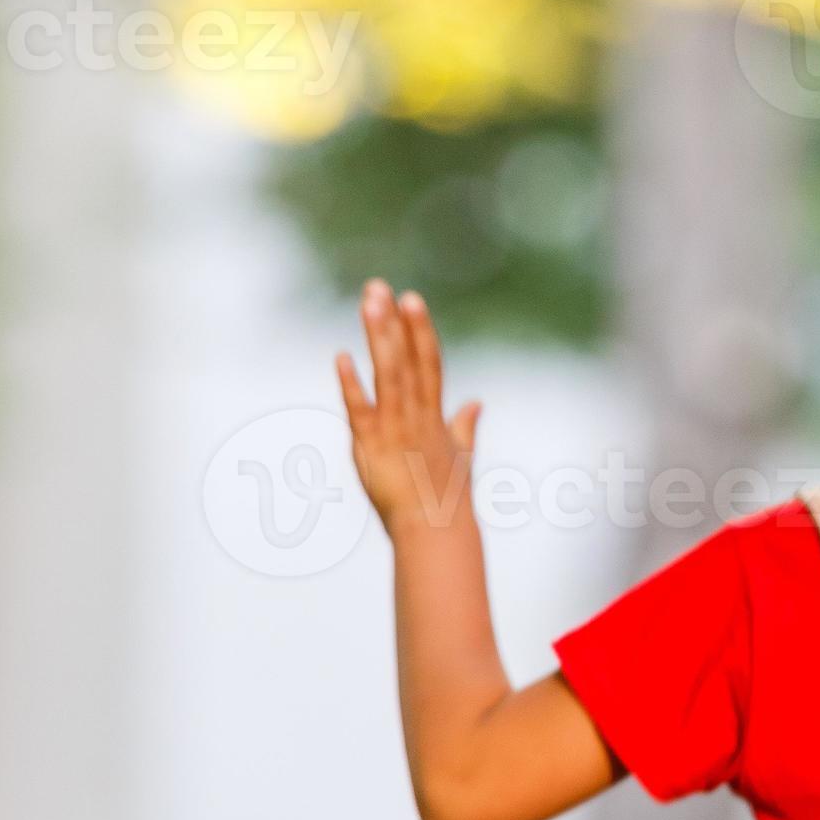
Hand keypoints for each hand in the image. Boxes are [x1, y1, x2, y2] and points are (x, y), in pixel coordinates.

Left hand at [337, 279, 479, 536]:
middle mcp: (417, 416)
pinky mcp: (373, 446)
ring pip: (389, 375)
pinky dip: (352, 384)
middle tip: (381, 287)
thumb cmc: (447, 498)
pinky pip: (361, 410)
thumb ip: (465, 425)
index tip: (411, 298)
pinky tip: (341, 357)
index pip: (430, 363)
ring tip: (369, 305)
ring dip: (379, 338)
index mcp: (435, 416)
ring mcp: (395, 429)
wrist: (436, 531)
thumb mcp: (461, 455)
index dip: (421, 330)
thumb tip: (477, 403)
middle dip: (395, 322)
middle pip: (408, 360)